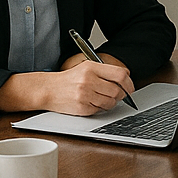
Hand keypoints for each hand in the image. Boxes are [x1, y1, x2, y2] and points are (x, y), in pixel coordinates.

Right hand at [0, 60, 134, 115]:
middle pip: (117, 91)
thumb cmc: (68, 79)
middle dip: (120, 95)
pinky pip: (100, 110)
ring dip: (110, 102)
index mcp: (92, 67)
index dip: (129, 83)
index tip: (130, 87)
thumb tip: (125, 78)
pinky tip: (91, 102)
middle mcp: (89, 80)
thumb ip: (105, 71)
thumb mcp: (85, 68)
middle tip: (116, 95)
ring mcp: (85, 94)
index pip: (120, 75)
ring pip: (110, 102)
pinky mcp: (82, 107)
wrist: (48, 89)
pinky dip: (99, 108)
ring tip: (101, 98)